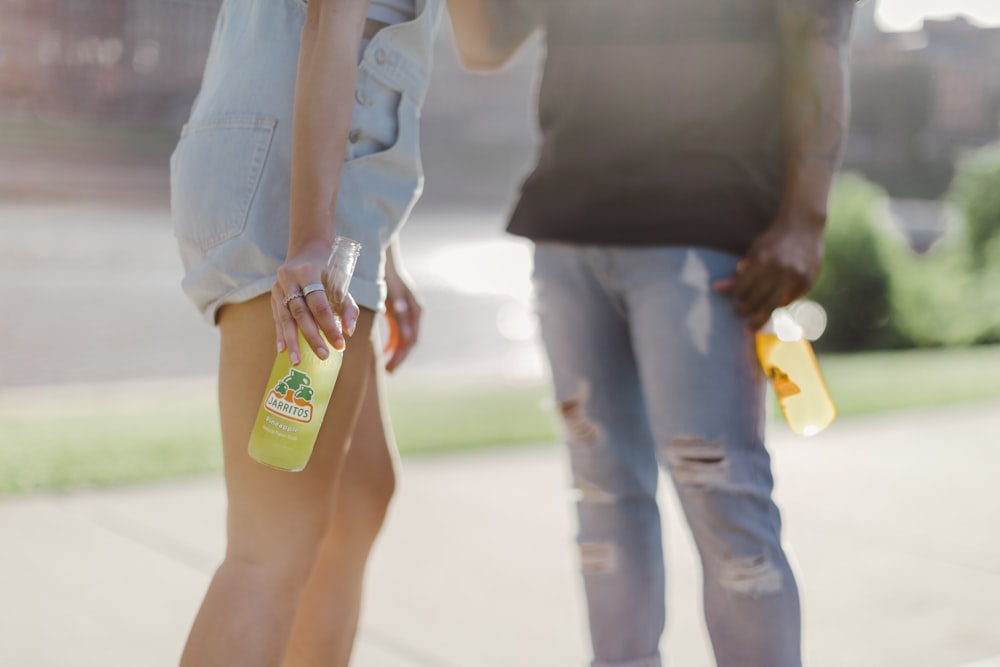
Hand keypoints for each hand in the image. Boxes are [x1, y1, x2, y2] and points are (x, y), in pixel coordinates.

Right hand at [272, 239, 360, 364]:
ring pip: (285, 318)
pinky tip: (283, 350)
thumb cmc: (328, 271)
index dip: (329, 326)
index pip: (320, 305)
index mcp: (309, 273)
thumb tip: (349, 331)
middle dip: (312, 337)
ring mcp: (278, 287)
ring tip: (297, 362)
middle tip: (323, 356)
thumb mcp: (341, 283)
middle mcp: (290, 279)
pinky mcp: (273, 295)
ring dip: (292, 341)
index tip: (340, 344)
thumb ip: (348, 307)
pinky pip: (277, 318)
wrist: (306, 250)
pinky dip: (280, 335)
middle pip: (301, 313)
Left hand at [383, 248, 421, 372]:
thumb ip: (400, 314)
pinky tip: (385, 351)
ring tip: (387, 366)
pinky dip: (394, 342)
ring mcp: (409, 312)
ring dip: (397, 351)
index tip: (390, 368)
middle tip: (389, 370)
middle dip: (400, 357)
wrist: (385, 259)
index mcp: (415, 311)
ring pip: (405, 338)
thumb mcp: (393, 296)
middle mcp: (415, 313)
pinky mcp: (402, 311)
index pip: (411, 340)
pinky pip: (400, 331)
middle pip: (409, 341)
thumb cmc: (387, 277)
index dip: (402, 356)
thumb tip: (408, 336)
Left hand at [714, 220, 824, 331]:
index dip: (735, 296)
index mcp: (762, 260)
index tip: (733, 300)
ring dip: (760, 318)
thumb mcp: (755, 250)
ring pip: (773, 306)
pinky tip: (772, 305)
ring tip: (752, 325)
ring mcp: (795, 277)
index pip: (742, 287)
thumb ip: (739, 271)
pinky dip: (779, 305)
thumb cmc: (774, 239)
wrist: (804, 226)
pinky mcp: (807, 282)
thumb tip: (719, 288)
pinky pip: (789, 301)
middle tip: (740, 314)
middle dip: (746, 310)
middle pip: (758, 300)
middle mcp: (779, 270)